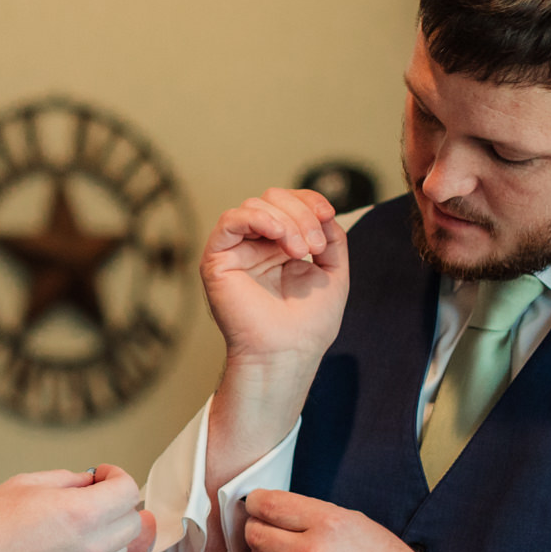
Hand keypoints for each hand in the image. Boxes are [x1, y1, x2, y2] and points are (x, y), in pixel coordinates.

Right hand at [0, 465, 152, 551]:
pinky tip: (66, 545)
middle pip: (133, 521)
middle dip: (119, 503)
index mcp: (80, 514)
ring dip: (110, 531)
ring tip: (80, 522)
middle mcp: (90, 547)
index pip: (128, 491)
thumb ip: (64, 480)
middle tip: (94, 495)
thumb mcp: (21, 485)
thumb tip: (87, 482)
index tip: (101, 475)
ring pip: (120, 549)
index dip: (118, 476)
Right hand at [201, 189, 348, 370]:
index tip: (329, 215)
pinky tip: (278, 234)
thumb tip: (324, 211)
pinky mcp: (217, 259)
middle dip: (301, 214)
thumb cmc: (308, 324)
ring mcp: (236, 251)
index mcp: (280, 246)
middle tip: (314, 247)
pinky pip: (230, 220)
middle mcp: (255, 245)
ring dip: (286, 221)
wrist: (288, 352)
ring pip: (255, 206)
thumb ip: (332, 238)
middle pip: (273, 198)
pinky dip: (256, 218)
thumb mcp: (333, 272)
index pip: (289, 203)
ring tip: (300, 251)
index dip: (310, 201)